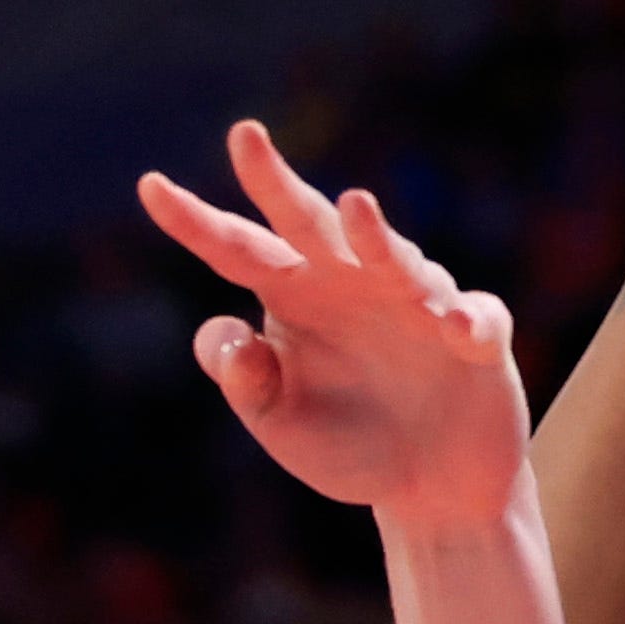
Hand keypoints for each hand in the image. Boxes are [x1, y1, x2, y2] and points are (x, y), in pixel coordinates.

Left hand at [143, 120, 529, 521]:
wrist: (435, 487)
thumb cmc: (352, 446)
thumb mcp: (282, 426)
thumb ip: (246, 386)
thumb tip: (228, 333)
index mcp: (294, 295)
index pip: (236, 250)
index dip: (193, 221)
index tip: (148, 185)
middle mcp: (351, 282)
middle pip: (307, 223)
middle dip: (275, 181)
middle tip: (242, 136)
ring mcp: (417, 302)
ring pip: (393, 257)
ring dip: (375, 236)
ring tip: (355, 208)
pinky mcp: (477, 336)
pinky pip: (474, 318)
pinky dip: (466, 319)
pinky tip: (453, 329)